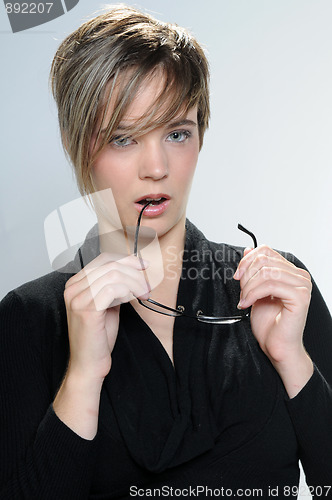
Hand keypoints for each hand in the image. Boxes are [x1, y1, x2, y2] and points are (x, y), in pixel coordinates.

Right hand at [63, 253, 149, 380]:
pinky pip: (112, 289)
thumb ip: (114, 287)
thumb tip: (134, 271)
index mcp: (75, 284)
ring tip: (144, 295)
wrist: (89, 364)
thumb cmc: (99, 337)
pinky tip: (133, 301)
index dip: (127, 260)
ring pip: (114, 275)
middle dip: (135, 274)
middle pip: (110, 265)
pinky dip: (128, 292)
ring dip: (135, 284)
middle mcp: (72, 288)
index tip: (144, 266)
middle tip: (147, 288)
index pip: (103, 259)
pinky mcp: (86, 309)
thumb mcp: (108, 305)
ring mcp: (77, 298)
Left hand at [233, 245, 313, 395]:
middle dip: (246, 275)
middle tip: (240, 292)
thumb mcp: (255, 290)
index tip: (237, 276)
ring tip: (244, 300)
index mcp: (291, 271)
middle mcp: (300, 276)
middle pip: (264, 260)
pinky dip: (253, 294)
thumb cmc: (268, 323)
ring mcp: (302, 285)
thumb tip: (248, 250)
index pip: (266, 251)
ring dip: (248, 286)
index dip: (247, 261)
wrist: (276, 345)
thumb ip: (254, 270)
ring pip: (266, 272)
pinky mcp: (300, 297)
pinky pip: (271, 285)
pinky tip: (247, 303)